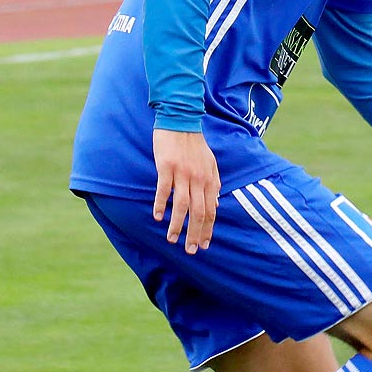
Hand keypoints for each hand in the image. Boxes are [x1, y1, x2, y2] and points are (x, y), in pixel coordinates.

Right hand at [152, 129, 219, 253]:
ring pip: (182, 205)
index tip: (204, 244)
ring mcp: (183, 173)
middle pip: (199, 212)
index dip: (208, 229)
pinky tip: (157, 216)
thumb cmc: (195, 144)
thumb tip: (215, 203)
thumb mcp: (211, 164)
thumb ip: (214, 184)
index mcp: (210, 180)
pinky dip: (160, 204)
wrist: (181, 121)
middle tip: (190, 250)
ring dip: (177, 224)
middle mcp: (199, 179)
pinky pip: (164, 189)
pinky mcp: (167, 166)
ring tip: (172, 239)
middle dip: (195, 234)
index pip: (211, 211)